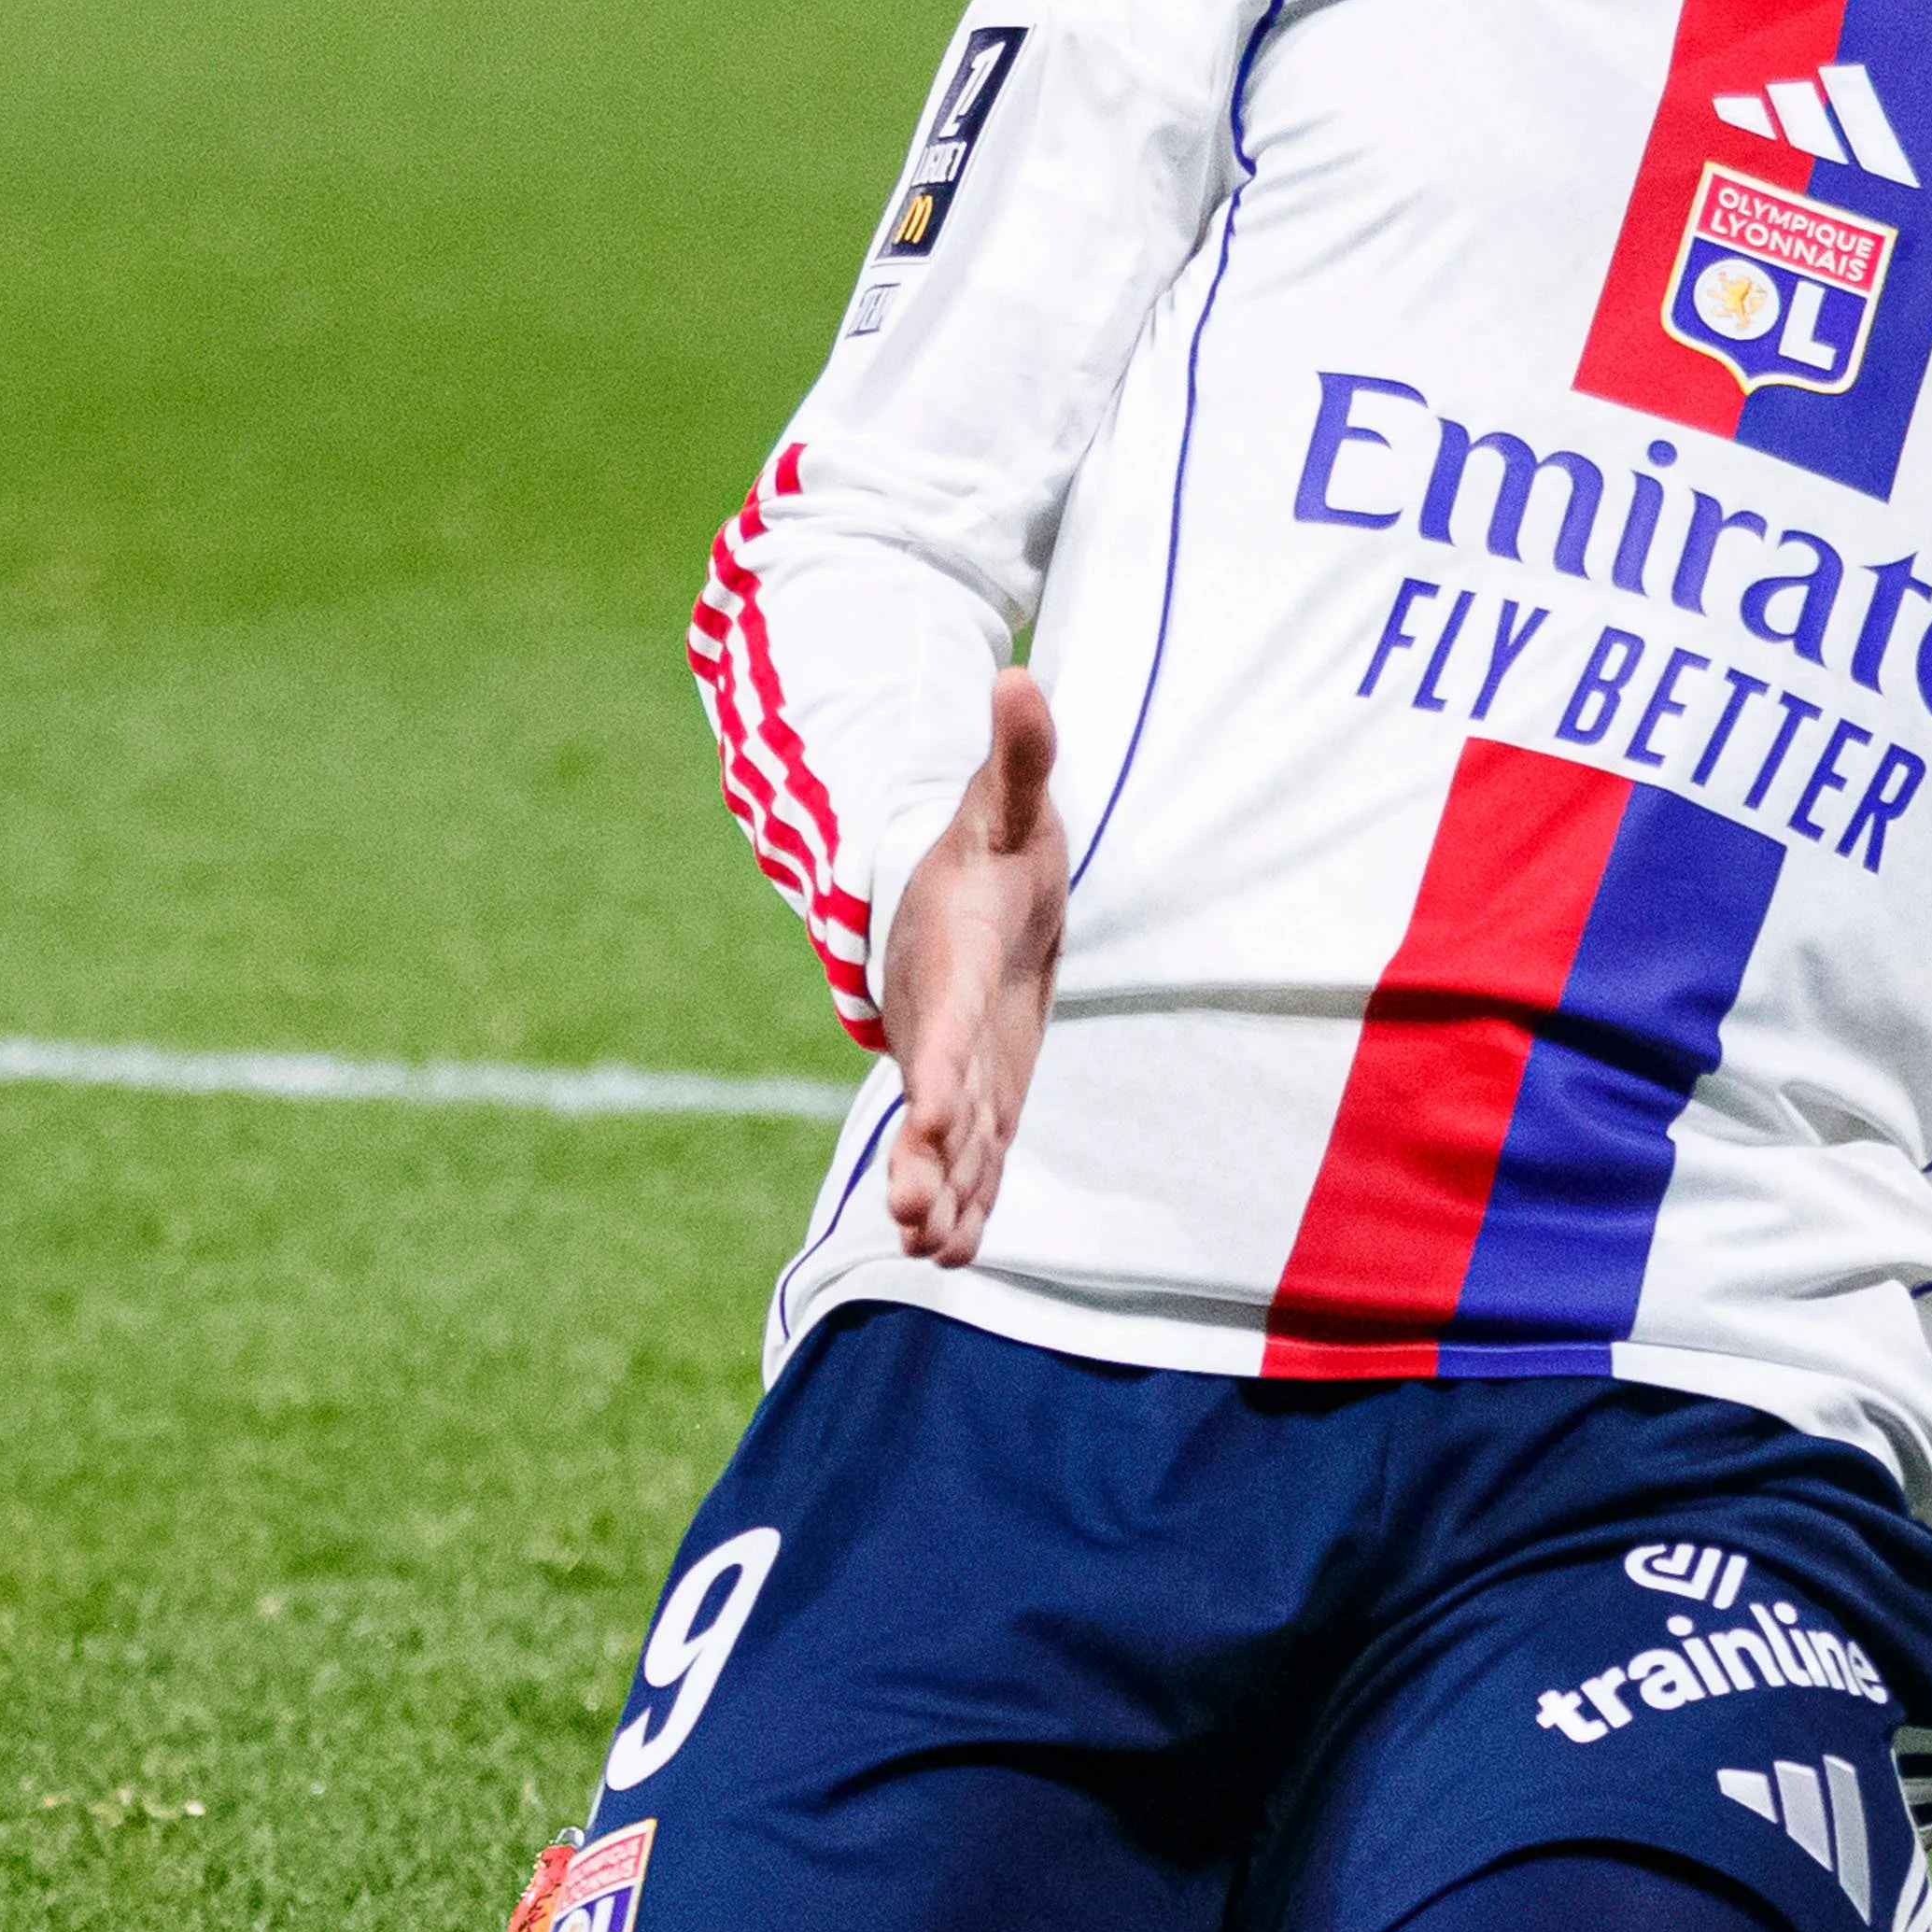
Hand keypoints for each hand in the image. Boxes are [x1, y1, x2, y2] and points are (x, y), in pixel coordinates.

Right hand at [878, 671, 1064, 1266]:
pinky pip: (975, 1150)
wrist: (964, 888)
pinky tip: (962, 1255)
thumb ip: (1019, 752)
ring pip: (951, 1139)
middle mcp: (945, 1022)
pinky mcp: (985, 1085)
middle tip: (912, 1217)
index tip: (934, 1112)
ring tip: (936, 1252)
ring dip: (946, 1193)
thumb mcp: (1008, 798)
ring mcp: (963, 1062)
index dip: (937, 1066)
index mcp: (952, 958)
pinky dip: (970, 1197)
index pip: (945, 1018)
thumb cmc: (990, 843)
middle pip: (934, 1098)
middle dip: (925, 1158)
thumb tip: (1017, 676)